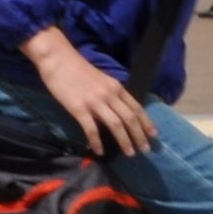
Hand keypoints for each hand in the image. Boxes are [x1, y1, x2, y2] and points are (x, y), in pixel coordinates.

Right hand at [24, 32, 154, 157]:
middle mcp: (109, 95)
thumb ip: (111, 96)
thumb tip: (118, 114)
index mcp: (116, 87)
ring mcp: (95, 102)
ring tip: (130, 153)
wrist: (58, 60)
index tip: (154, 135)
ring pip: (116, 124)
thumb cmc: (79, 70)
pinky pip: (91, 129)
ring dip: (125, 141)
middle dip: (139, 136)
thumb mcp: (102, 81)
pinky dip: (97, 141)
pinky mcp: (79, 108)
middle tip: (145, 150)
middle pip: (130, 118)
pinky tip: (99, 151)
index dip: (147, 123)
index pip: (137, 108)